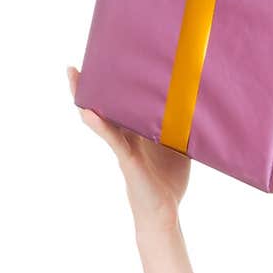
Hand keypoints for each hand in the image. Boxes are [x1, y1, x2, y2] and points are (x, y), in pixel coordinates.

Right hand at [67, 65, 191, 227]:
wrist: (165, 212)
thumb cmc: (170, 181)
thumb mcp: (179, 148)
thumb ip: (182, 129)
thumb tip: (198, 106)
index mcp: (136, 131)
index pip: (122, 103)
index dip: (114, 84)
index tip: (108, 61)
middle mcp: (126, 136)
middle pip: (105, 106)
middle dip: (91, 85)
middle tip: (78, 63)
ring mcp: (123, 146)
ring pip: (100, 118)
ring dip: (85, 98)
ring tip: (74, 76)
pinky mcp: (126, 159)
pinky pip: (112, 139)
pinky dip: (100, 125)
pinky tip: (90, 113)